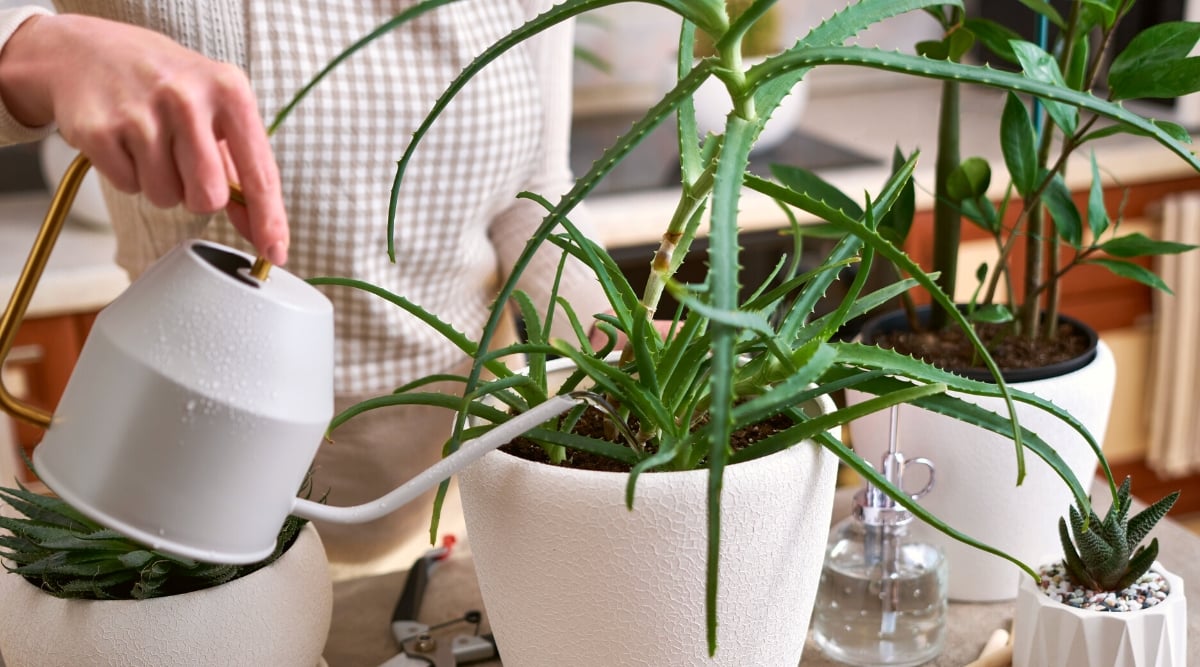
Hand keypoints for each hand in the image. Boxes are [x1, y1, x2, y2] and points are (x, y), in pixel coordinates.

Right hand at [0, 14, 287, 264]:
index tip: (275, 252)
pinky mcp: (99, 130)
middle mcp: (187, 98)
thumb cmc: (166, 85)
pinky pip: (128, 187)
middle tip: (184, 163)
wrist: (90, 52)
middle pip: (209, 197)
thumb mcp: (215, 107)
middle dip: (198, 195)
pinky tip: (125, 141)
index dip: (269, 219)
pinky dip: (128, 175)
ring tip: (151, 144)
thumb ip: (240, 166)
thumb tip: (261, 228)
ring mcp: (140, 113)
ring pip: (166, 197)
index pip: (260, 172)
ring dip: (161, 183)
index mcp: (229, 91)